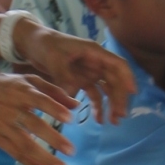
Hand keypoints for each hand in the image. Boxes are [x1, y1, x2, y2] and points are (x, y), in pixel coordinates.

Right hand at [0, 69, 75, 164]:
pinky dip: (28, 162)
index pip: (40, 100)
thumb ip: (53, 91)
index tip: (70, 118)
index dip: (54, 108)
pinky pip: (14, 152)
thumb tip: (76, 105)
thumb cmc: (7, 86)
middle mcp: (13, 109)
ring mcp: (5, 125)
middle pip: (34, 125)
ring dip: (44, 157)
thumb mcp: (29, 80)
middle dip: (53, 139)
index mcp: (23, 92)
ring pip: (25, 144)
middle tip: (71, 151)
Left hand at [20, 21, 135, 123]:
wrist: (31, 43)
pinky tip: (98, 120)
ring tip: (113, 122)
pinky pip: (94, 94)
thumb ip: (65, 78)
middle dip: (119, 98)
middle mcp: (96, 62)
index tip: (132, 94)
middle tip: (119, 116)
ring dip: (111, 104)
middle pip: (115, 80)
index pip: (118, 64)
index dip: (127, 78)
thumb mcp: (54, 59)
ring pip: (107, 89)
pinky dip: (97, 106)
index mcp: (94, 52)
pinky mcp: (81, 80)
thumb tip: (73, 99)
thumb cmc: (45, 44)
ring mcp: (89, 72)